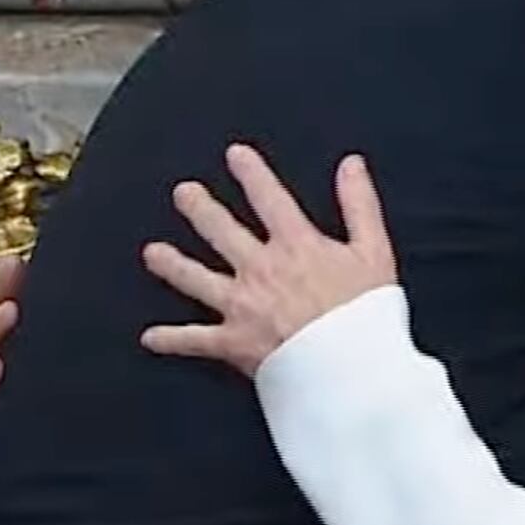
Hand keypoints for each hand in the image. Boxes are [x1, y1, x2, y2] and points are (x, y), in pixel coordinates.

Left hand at [140, 146, 396, 375]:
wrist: (346, 369)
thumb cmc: (364, 315)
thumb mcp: (374, 252)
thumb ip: (359, 205)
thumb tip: (351, 164)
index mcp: (295, 246)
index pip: (269, 199)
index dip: (251, 173)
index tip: (235, 155)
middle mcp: (260, 270)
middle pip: (221, 231)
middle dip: (200, 208)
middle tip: (183, 193)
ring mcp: (241, 306)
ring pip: (196, 279)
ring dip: (172, 265)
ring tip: (153, 253)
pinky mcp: (233, 342)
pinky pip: (194, 341)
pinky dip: (171, 340)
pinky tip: (150, 338)